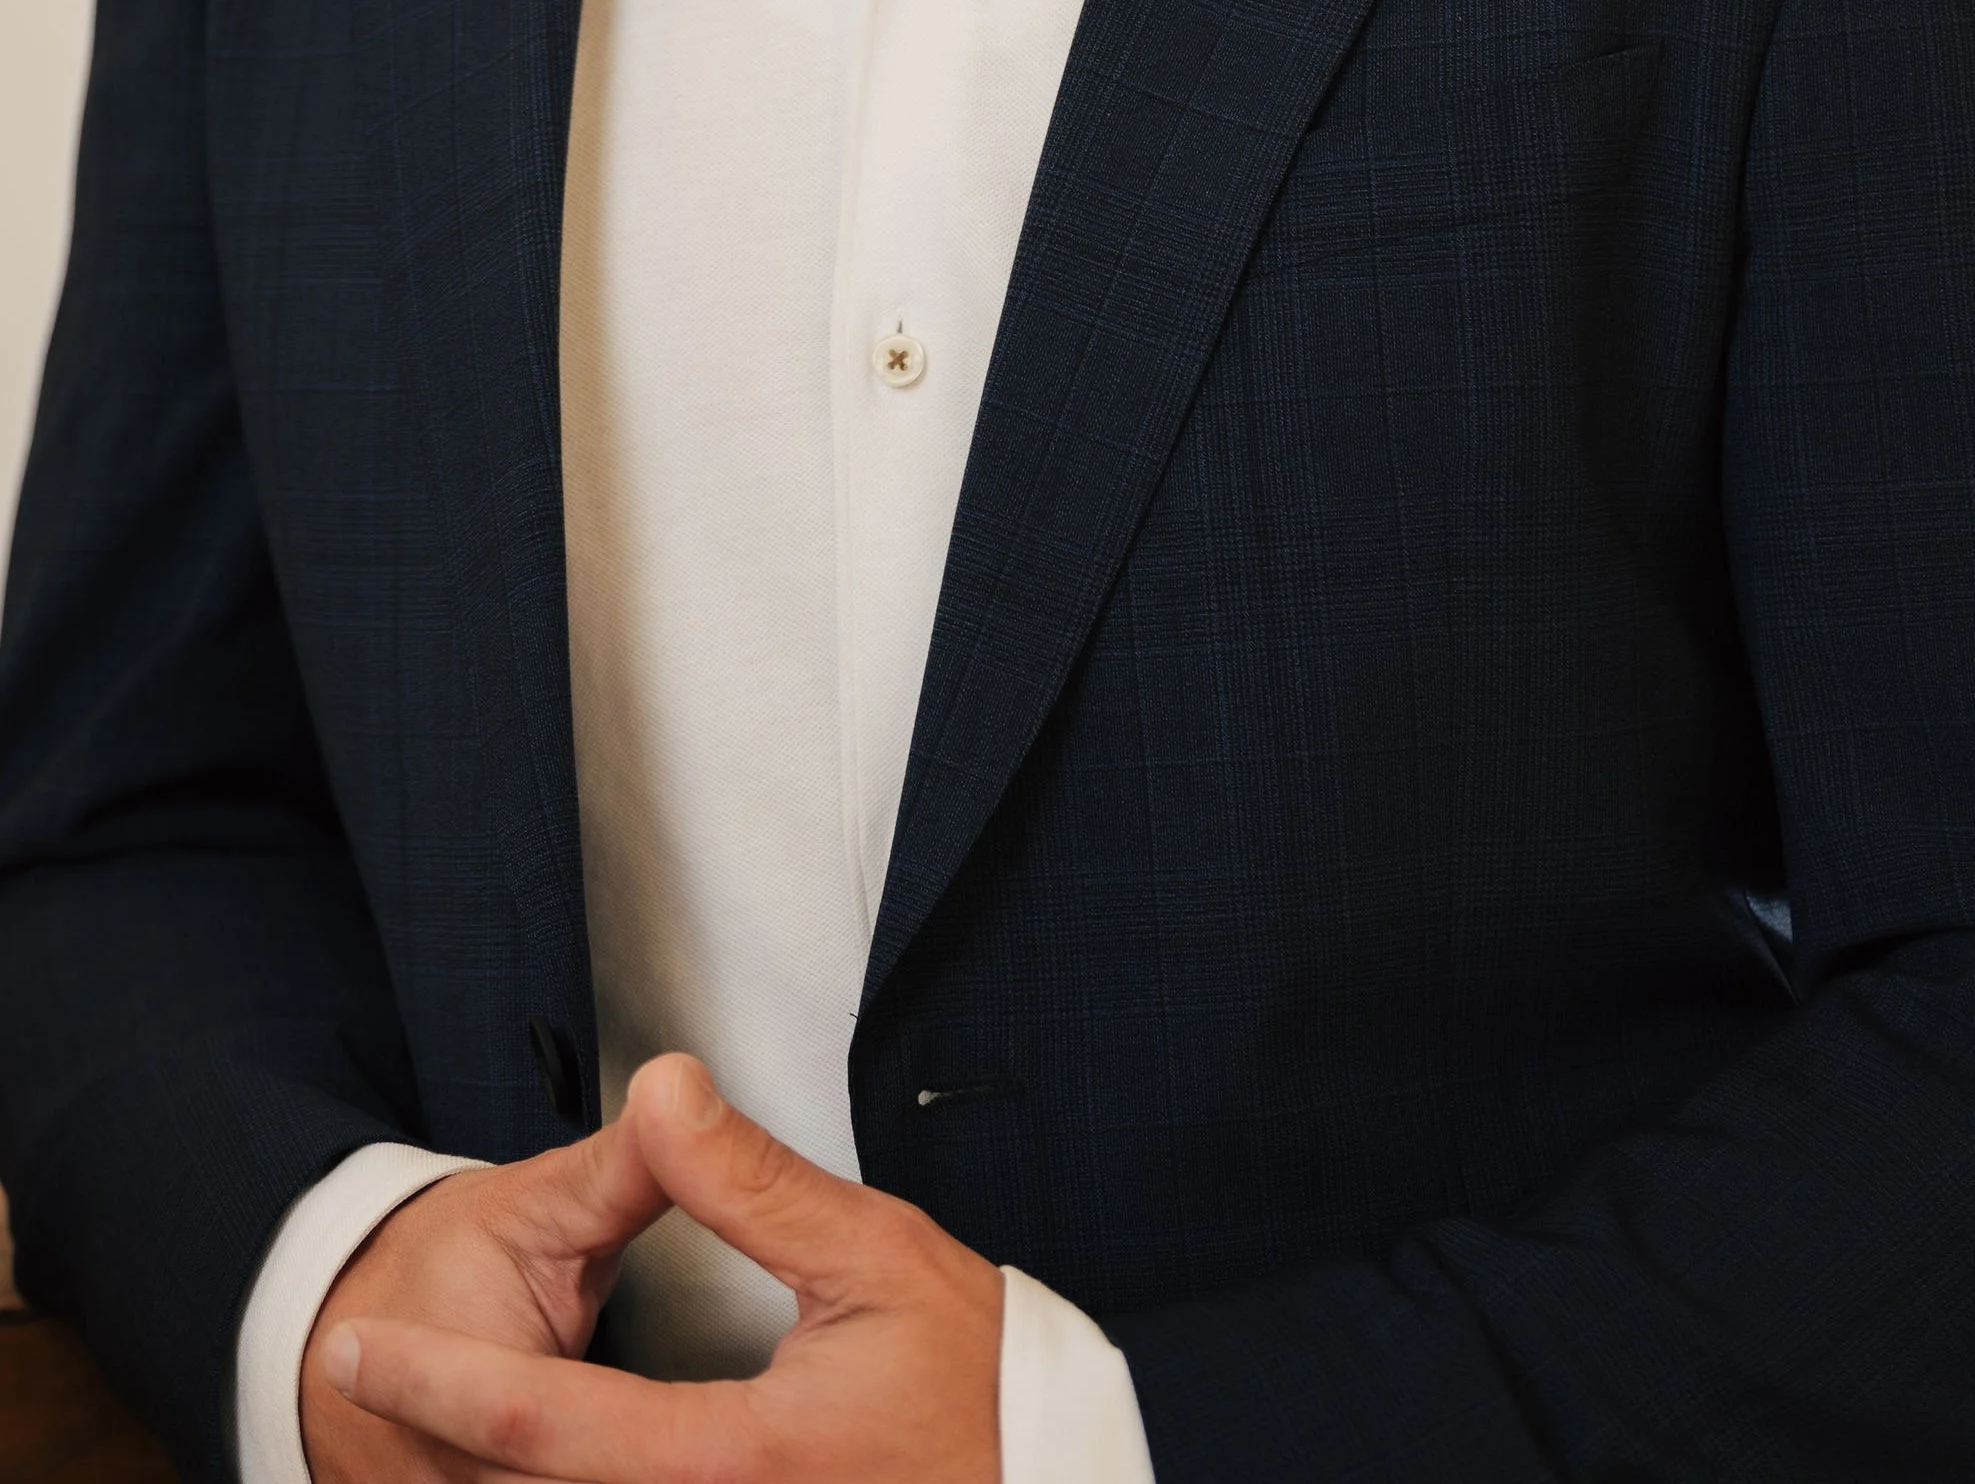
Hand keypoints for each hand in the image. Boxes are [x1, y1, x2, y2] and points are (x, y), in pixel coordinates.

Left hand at [323, 1055, 1003, 1483]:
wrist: (1060, 1474)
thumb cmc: (983, 1385)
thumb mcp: (875, 1257)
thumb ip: (751, 1183)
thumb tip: (666, 1090)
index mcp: (729, 1462)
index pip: (539, 1423)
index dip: (434, 1378)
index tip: (353, 1338)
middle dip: (437, 1449)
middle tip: (361, 1375)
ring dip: (496, 1481)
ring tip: (428, 1435)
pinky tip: (540, 1468)